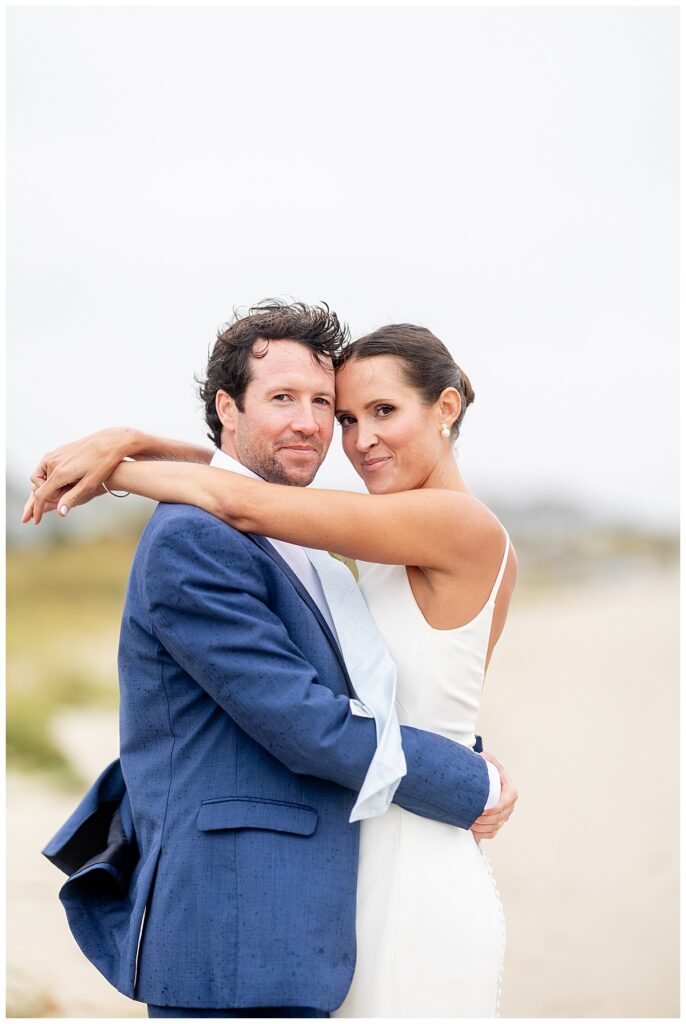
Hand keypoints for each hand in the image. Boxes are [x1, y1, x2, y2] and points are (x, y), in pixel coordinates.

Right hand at [22, 426, 137, 524]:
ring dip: (47, 485)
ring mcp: (55, 454)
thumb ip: (72, 497)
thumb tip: (59, 512)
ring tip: (65, 488)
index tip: (36, 522)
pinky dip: (50, 475)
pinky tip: (65, 478)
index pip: (41, 495)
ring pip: (40, 474)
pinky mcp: (59, 450)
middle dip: (46, 495)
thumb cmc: (103, 464)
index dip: (37, 510)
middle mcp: (53, 462)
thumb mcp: (89, 484)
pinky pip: (47, 465)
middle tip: (63, 498)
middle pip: (38, 485)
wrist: (111, 442)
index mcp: (59, 473)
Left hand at [470, 751, 517, 840]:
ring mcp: (504, 815)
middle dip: (484, 820)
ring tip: (470, 823)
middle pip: (500, 818)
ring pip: (495, 827)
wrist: (488, 777)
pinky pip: (492, 833)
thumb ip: (487, 759)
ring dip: (482, 828)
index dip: (494, 809)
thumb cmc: (489, 769)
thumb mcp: (488, 760)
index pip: (505, 803)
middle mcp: (509, 805)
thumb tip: (482, 758)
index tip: (482, 810)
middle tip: (471, 818)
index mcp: (510, 791)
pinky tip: (473, 830)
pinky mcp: (497, 822)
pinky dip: (483, 834)